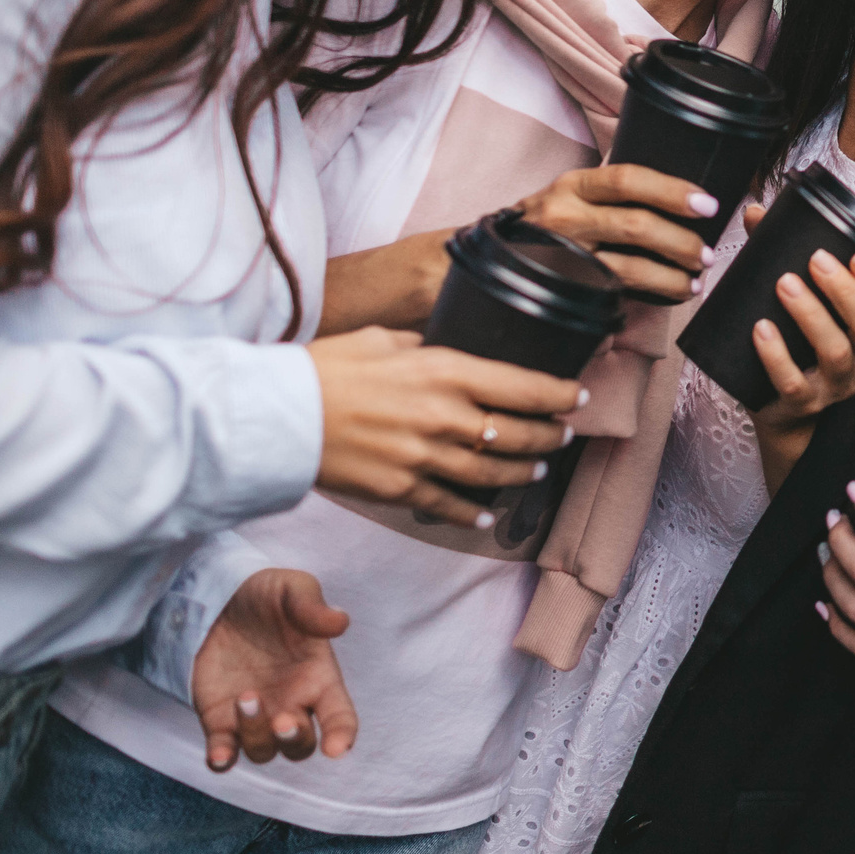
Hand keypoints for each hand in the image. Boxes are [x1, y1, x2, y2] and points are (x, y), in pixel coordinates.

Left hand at [192, 569, 357, 771]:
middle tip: (282, 720)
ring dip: (256, 735)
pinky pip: (223, 754)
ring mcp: (255, 717)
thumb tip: (339, 622)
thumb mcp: (292, 589)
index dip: (342, 735)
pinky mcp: (219, 721)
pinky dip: (222, 761)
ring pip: (263, 751)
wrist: (219, 599)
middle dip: (294, 739)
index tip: (337, 748)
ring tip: (245, 697)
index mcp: (318, 678)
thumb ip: (313, 607)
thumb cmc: (267, 596)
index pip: (340, 717)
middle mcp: (290, 705)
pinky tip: (219, 754)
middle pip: (299, 746)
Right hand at [308, 327, 583, 527]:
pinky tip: (486, 514)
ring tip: (539, 470)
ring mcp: (424, 458)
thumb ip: (426, 345)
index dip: (559, 395)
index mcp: (445, 372)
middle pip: (518, 434)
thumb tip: (447, 347)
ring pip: (493, 474)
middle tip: (564, 435)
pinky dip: (472, 513)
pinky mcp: (400, 489)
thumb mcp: (385, 339)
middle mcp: (444, 417)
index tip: (578, 397)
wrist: (276, 415)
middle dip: (549, 436)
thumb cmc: (326, 368)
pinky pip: (448, 505)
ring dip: (523, 474)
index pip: (524, 386)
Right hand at [516, 164, 721, 302]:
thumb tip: (676, 197)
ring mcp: (563, 253)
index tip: (706, 203)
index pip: (627, 179)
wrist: (494, 255)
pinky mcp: (565, 285)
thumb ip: (612, 193)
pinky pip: (618, 289)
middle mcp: (564, 215)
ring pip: (629, 264)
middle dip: (681, 239)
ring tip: (697, 275)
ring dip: (673, 272)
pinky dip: (655, 289)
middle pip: (635, 224)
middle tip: (708, 251)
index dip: (671, 190)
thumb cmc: (547, 223)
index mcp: (573, 185)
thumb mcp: (571, 195)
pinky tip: (676, 290)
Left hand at [749, 248, 854, 489]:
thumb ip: (782, 253)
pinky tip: (760, 329)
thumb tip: (757, 212)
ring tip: (784, 283)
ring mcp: (834, 386)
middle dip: (846, 292)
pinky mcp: (800, 404)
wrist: (781, 410)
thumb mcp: (802, 300)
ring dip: (811, 314)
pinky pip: (792, 383)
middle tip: (816, 259)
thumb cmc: (798, 346)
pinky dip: (776, 354)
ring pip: (836, 352)